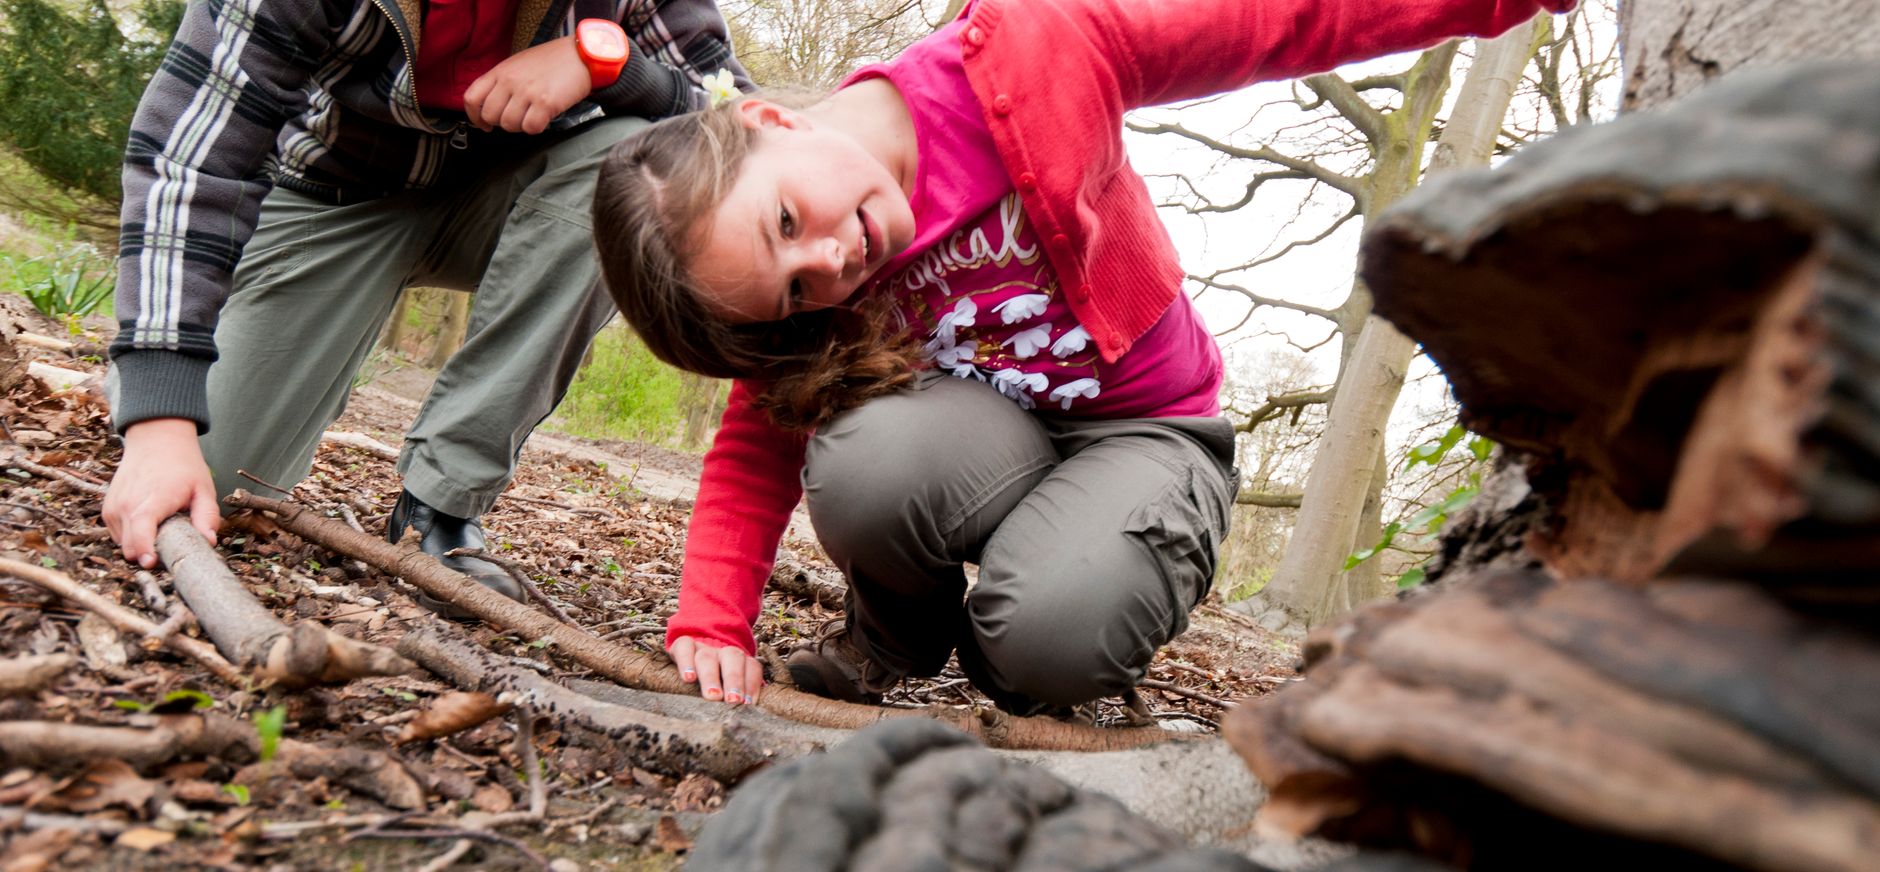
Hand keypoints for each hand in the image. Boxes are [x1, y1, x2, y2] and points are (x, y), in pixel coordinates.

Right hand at [103, 418, 220, 567]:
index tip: (152, 562)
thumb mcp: (204, 489)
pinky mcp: (107, 509)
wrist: (155, 441)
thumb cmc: (182, 465)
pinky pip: (118, 535)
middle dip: (149, 554)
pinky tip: (149, 522)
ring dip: (140, 545)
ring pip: (123, 544)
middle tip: (171, 547)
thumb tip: (209, 542)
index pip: (141, 531)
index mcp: (153, 500)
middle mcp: (127, 505)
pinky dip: (132, 536)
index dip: (144, 550)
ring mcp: (113, 508)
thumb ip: (207, 516)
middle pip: (130, 547)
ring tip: (161, 528)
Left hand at [464, 37, 591, 134]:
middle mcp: (510, 81)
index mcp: (500, 71)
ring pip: (509, 125)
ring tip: (531, 115)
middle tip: (515, 118)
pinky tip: (543, 117)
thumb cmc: (553, 61)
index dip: (475, 117)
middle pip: (490, 115)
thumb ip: (502, 82)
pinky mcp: (545, 103)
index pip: (472, 98)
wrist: (581, 55)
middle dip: (501, 123)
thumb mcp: (518, 65)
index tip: (484, 124)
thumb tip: (491, 106)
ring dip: (520, 126)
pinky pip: (530, 128)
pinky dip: (536, 127)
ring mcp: (526, 92)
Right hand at [668, 635, 762, 704]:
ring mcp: (702, 648)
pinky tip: (688, 679)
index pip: (751, 667)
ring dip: (711, 677)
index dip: (751, 684)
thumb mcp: (728, 693)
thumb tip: (745, 714)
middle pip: (733, 658)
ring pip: (707, 656)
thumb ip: (738, 700)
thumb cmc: (715, 688)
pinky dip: (687, 662)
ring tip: (712, 696)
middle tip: (732, 701)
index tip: (747, 704)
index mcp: (741, 662)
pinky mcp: (681, 646)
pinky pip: (684, 647)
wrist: (688, 665)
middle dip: (734, 679)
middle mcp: (723, 653)